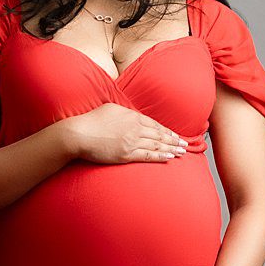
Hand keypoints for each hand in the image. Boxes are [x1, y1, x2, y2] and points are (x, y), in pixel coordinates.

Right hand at [65, 103, 186, 163]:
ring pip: (156, 146)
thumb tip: (132, 115)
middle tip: (185, 144)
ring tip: (181, 152)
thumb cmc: (92, 120)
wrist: (79, 133)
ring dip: (171, 149)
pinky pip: (147, 156)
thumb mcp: (111, 108)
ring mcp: (131, 142)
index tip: (175, 135)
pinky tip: (168, 157)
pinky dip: (159, 156)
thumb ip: (124, 112)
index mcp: (132, 116)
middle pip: (159, 135)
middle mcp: (135, 129)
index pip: (154, 124)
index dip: (167, 131)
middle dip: (174, 140)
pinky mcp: (126, 154)